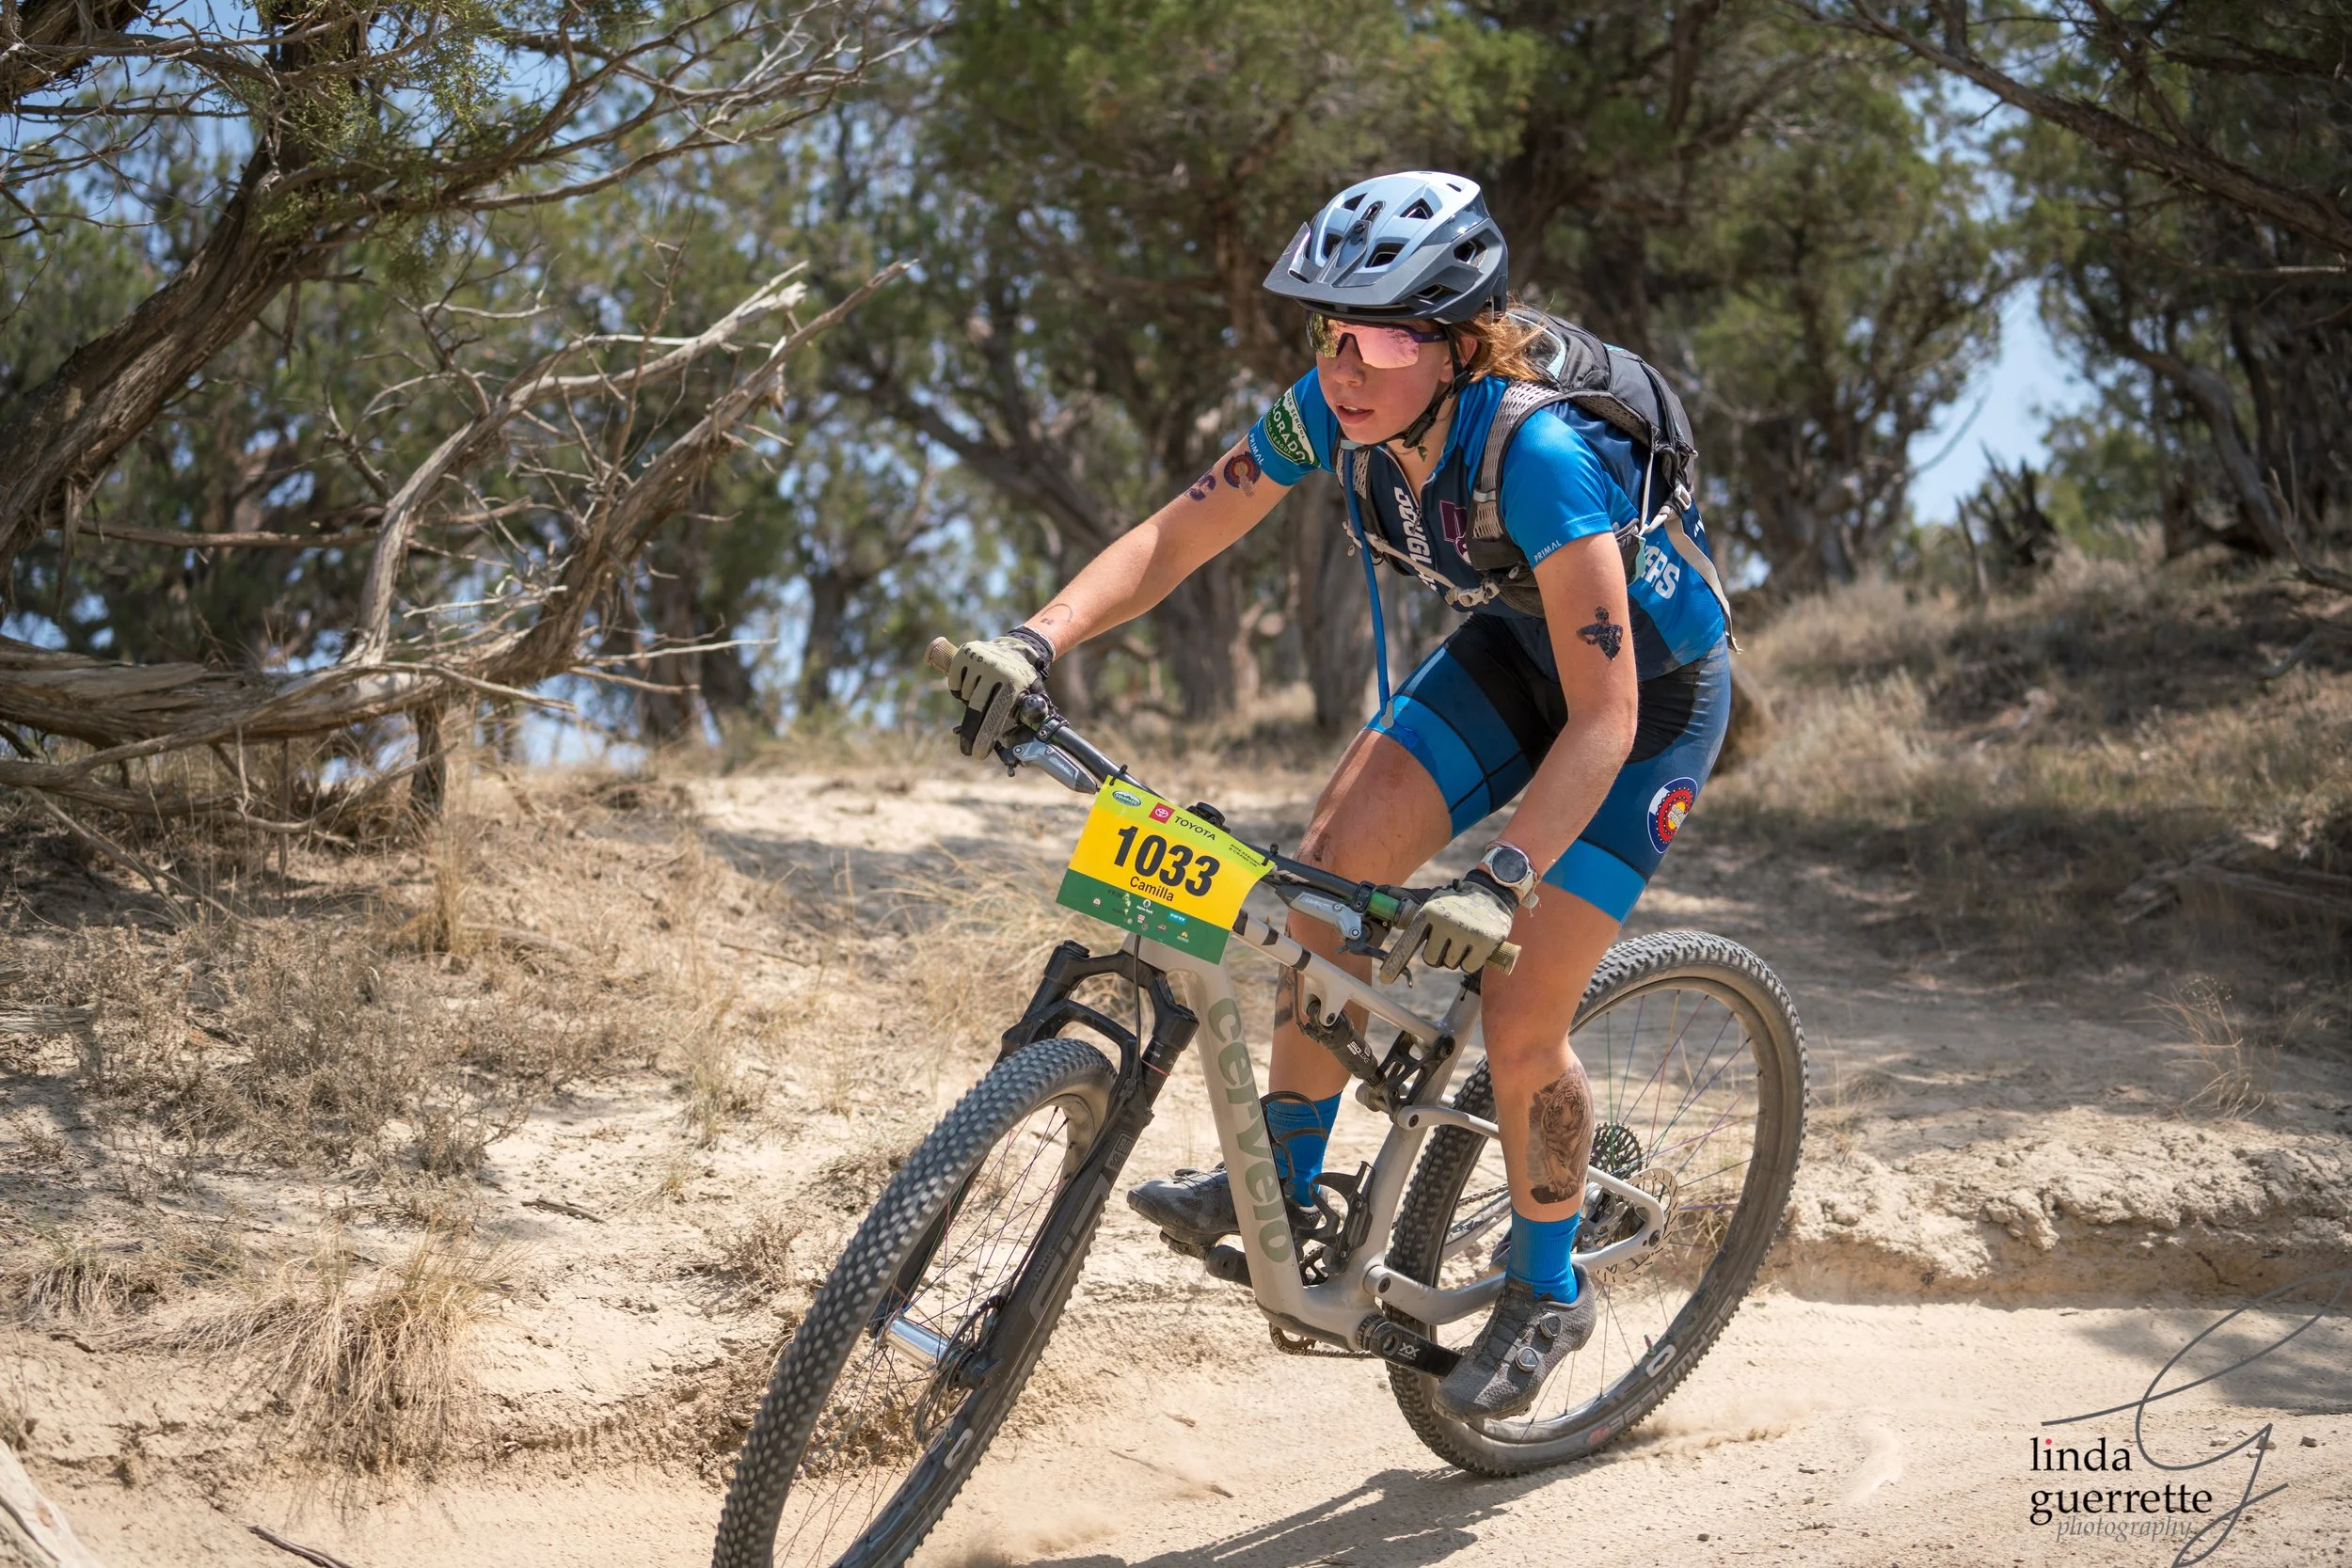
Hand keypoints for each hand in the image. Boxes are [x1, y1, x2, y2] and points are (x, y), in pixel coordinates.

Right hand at [945, 631, 1050, 756]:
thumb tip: (1026, 743)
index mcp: (1013, 683)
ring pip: (965, 697)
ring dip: (970, 703)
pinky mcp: (965, 654)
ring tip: (983, 696)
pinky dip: (959, 690)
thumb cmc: (1024, 678)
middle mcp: (995, 670)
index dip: (985, 737)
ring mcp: (978, 660)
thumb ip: (1032, 717)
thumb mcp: (1034, 694)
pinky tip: (972, 685)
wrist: (1016, 646)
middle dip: (971, 733)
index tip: (978, 754)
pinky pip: (955, 684)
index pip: (995, 715)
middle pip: (976, 709)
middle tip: (967, 749)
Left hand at [1380, 872, 1516, 982]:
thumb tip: (1384, 896)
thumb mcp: (1432, 902)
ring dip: (1455, 957)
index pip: (1409, 942)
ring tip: (1464, 937)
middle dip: (1438, 955)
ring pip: (1450, 964)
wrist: (1491, 892)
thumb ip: (1411, 909)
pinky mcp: (1485, 942)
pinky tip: (1475, 946)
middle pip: (1431, 960)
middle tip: (1449, 939)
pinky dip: (1471, 961)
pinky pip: (1468, 967)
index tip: (1386, 978)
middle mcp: (1445, 921)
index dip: (1396, 962)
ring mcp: (1466, 932)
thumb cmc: (1455, 903)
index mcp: (1428, 912)